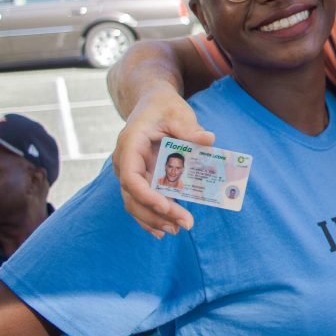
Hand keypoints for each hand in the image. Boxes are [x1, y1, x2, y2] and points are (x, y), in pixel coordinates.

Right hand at [112, 86, 213, 236]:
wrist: (153, 105)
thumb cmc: (164, 107)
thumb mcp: (178, 113)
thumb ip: (189, 127)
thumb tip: (208, 139)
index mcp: (130, 145)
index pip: (130, 177)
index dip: (146, 195)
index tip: (166, 206)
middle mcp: (126, 161)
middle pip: (133, 196)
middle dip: (156, 214)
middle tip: (182, 225)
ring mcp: (132, 171)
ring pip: (135, 203)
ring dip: (154, 219)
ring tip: (176, 229)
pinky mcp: (142, 177)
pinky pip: (141, 201)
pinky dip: (150, 216)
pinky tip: (162, 230)